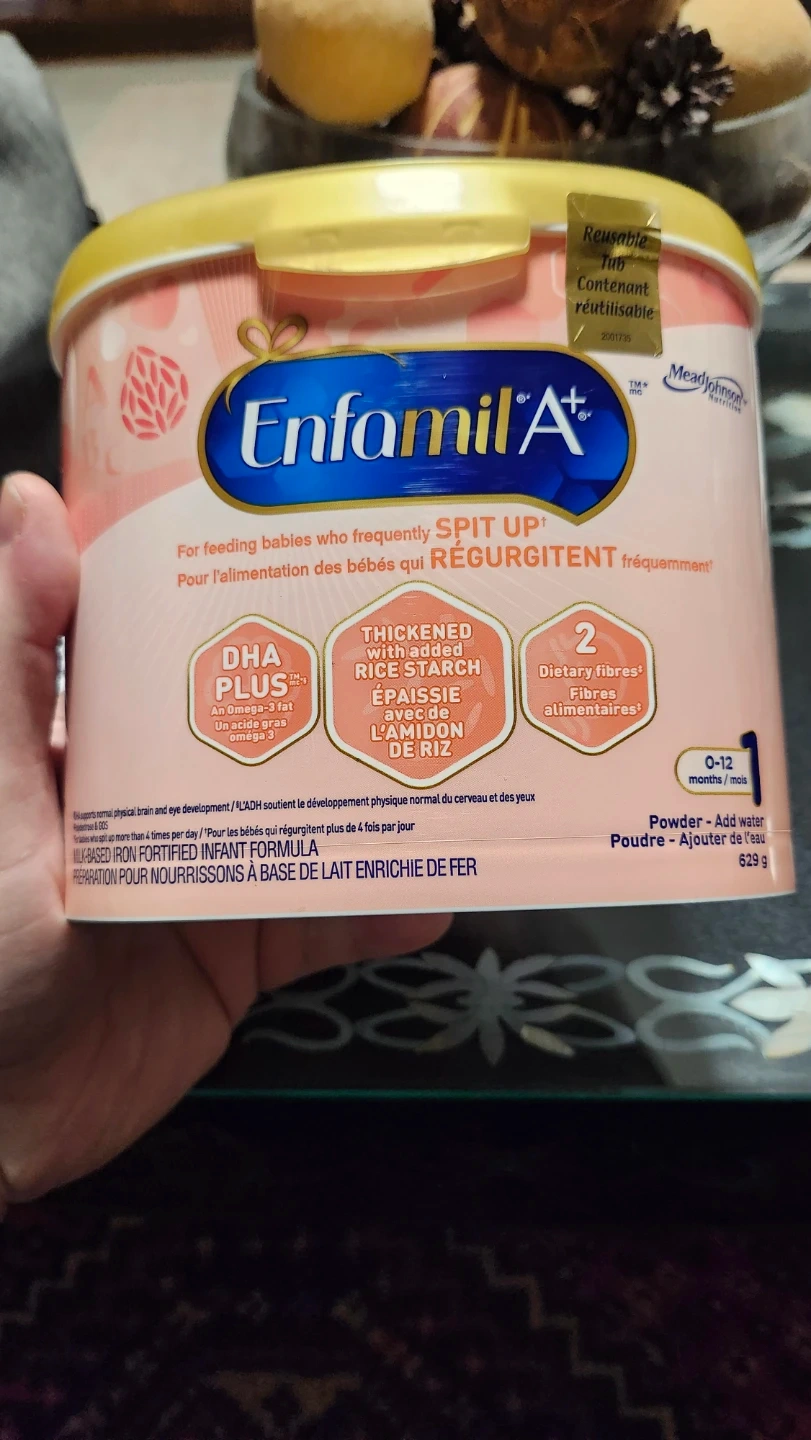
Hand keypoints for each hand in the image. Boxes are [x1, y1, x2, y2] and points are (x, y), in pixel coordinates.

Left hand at [0, 475, 449, 1207]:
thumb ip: (10, 658)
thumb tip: (33, 503)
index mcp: (93, 736)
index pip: (173, 637)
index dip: (236, 581)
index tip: (311, 523)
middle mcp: (159, 794)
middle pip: (268, 720)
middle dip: (343, 680)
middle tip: (434, 620)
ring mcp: (207, 872)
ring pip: (313, 817)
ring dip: (385, 794)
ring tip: (465, 746)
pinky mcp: (238, 952)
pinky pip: (325, 922)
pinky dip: (382, 909)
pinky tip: (441, 887)